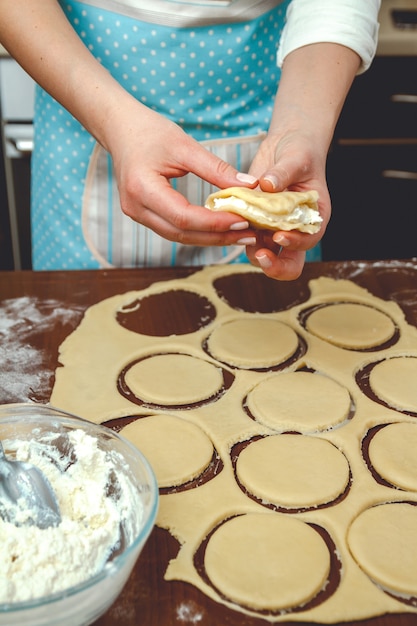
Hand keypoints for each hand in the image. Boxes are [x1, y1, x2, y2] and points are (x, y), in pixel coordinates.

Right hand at [106, 103, 257, 247]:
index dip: (215, 223)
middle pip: (181, 233)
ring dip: (210, 238)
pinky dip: (198, 231)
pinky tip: (221, 229)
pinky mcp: (143, 215)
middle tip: (249, 235)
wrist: (120, 129)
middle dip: (217, 236)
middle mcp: (136, 208)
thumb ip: (216, 169)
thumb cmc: (149, 131)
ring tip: (240, 235)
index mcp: (142, 188)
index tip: (243, 220)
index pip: (183, 216)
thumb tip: (249, 186)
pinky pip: (174, 229)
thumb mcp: (184, 146)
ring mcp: (137, 214)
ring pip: (178, 236)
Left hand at [244, 127, 330, 279]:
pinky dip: (238, 234)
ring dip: (253, 251)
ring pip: (265, 255)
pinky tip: (231, 221)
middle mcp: (295, 229)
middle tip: (261, 255)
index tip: (279, 235)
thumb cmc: (300, 151)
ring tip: (241, 231)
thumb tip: (267, 185)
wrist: (286, 144)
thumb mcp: (296, 158)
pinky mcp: (255, 222)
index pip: (309, 240)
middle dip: (276, 266)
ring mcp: (274, 228)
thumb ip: (283, 173)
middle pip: (289, 263)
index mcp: (314, 217)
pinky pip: (246, 237)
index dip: (295, 243)